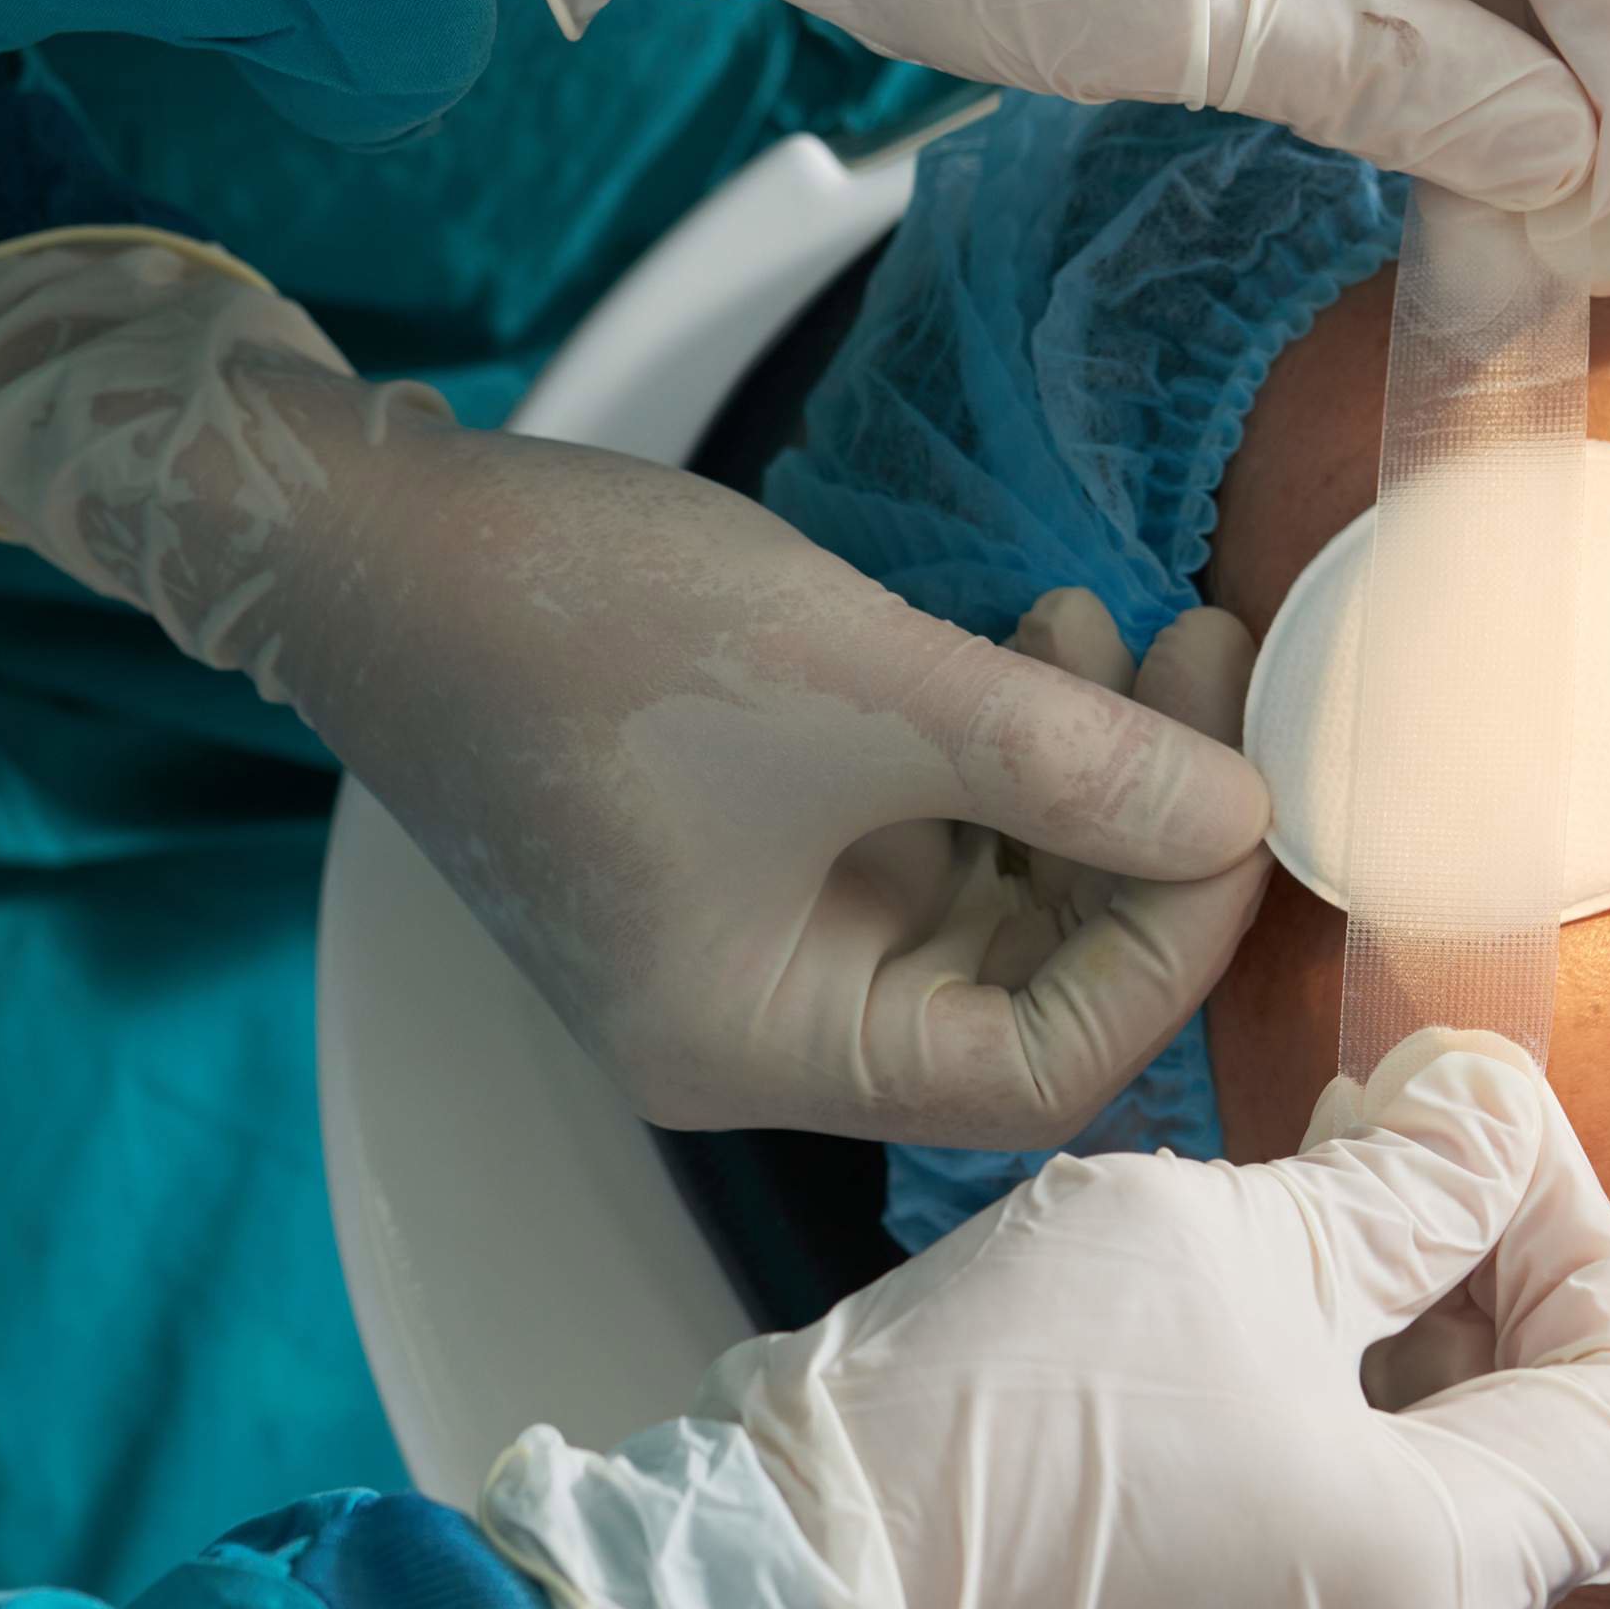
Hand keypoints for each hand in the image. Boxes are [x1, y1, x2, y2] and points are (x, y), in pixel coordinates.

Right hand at [0, 231, 1271, 1144]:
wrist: (364, 536)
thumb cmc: (570, 621)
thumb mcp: (855, 682)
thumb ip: (1063, 759)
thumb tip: (1245, 813)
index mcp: (758, 1050)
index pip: (1039, 1071)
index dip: (1168, 943)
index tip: (1242, 792)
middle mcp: (758, 1025)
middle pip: (1027, 990)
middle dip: (1140, 836)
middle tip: (1212, 670)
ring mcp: (752, 934)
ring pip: (990, 899)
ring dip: (1083, 772)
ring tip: (1123, 621)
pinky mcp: (750, 843)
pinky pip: (927, 832)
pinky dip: (1003, 746)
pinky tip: (1039, 631)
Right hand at [477, 1030, 1609, 1608]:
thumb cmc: (1000, 1421)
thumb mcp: (1226, 1240)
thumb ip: (1405, 1183)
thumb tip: (1489, 1117)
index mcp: (1442, 1580)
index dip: (1580, 1231)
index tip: (1477, 1124)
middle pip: (1525, 1458)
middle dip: (1479, 1277)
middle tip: (1379, 1136)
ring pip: (1403, 1509)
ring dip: (1382, 1353)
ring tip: (1283, 1213)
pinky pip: (1299, 1567)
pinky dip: (1295, 1442)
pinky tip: (1201, 1337)